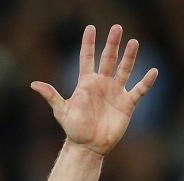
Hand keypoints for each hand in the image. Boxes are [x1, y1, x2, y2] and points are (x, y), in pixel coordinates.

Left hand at [31, 24, 157, 156]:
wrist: (88, 146)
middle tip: (117, 28)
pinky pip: (139, 89)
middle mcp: (102, 84)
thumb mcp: (61, 111)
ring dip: (129, 57)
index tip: (90, 29)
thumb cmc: (73, 129)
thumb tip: (33, 84)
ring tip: (133, 42)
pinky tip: (152, 71)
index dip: (88, 44)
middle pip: (109, 59)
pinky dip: (146, 81)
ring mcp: (115, 92)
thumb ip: (51, 95)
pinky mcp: (127, 103)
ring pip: (125, 69)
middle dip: (112, 43)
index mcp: (86, 83)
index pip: (87, 59)